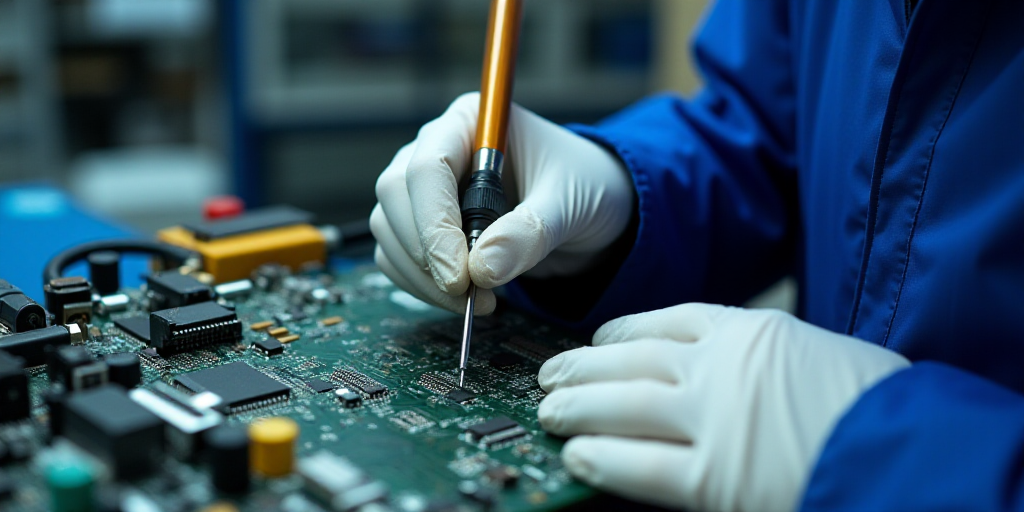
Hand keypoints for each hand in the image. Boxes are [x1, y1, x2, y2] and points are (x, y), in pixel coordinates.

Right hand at [371, 93, 633, 314]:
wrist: (591, 211)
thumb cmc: (585, 187)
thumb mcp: (570, 204)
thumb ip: (530, 231)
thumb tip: (482, 269)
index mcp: (471, 122)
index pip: (429, 167)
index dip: (435, 223)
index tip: (457, 275)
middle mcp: (437, 147)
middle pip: (396, 195)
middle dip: (425, 252)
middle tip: (466, 294)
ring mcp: (423, 188)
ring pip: (389, 229)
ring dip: (421, 276)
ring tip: (478, 300)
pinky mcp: (422, 225)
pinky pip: (398, 256)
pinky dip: (422, 285)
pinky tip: (468, 297)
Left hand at [537, 303, 909, 511]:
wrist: (911, 446)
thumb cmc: (875, 402)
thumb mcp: (814, 352)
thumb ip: (762, 355)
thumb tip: (728, 369)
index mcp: (749, 330)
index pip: (667, 321)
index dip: (621, 332)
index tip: (597, 340)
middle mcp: (719, 367)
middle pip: (629, 360)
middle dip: (583, 367)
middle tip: (549, 374)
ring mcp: (712, 420)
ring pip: (623, 406)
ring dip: (578, 408)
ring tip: (547, 411)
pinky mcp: (713, 477)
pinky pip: (642, 466)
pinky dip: (604, 459)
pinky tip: (577, 455)